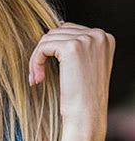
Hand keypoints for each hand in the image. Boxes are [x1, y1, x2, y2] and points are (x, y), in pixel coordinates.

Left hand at [28, 22, 115, 140]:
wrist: (87, 116)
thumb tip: (58, 24)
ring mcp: (86, 40)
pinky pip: (42, 47)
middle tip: (38, 74)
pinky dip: (35, 61)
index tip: (50, 66)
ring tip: (38, 76)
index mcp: (104, 37)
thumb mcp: (87, 61)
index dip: (55, 48)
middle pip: (56, 32)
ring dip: (37, 58)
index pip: (68, 29)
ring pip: (47, 39)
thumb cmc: (84, 93)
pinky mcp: (71, 48)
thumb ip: (78, 42)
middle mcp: (98, 35)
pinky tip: (37, 77)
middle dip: (45, 52)